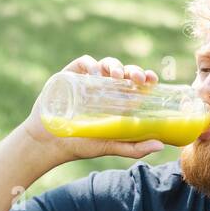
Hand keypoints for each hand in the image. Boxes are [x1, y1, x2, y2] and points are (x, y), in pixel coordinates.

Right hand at [26, 55, 163, 161]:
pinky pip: (83, 63)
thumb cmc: (81, 145)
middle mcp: (104, 87)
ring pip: (106, 65)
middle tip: (137, 78)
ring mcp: (87, 80)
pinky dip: (91, 64)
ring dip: (114, 66)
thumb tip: (161, 146)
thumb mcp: (110, 146)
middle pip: (123, 72)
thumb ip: (134, 147)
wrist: (49, 143)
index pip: (135, 84)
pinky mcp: (70, 75)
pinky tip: (94, 72)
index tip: (152, 80)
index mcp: (117, 100)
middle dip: (132, 71)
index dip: (145, 78)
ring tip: (116, 76)